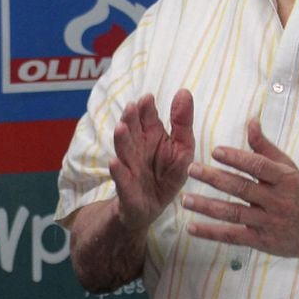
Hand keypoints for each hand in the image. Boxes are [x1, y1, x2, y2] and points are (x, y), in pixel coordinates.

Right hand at [108, 90, 195, 234]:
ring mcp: (129, 165)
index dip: (147, 107)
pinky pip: (120, 178)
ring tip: (121, 128)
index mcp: (151, 134)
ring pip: (123, 149)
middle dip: (131, 118)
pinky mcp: (126, 187)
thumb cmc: (167, 174)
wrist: (151, 207)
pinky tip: (114, 163)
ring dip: (121, 139)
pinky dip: (117, 171)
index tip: (148, 98)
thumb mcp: (182, 148)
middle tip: (132, 107)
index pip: (147, 115)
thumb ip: (182, 121)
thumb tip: (184, 91)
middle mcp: (137, 146)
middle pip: (132, 129)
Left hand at [183, 118, 298, 260]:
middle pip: (242, 189)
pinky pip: (233, 237)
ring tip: (185, 199)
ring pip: (234, 213)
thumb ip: (265, 147)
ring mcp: (269, 223)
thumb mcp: (288, 168)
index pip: (258, 167)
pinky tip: (191, 228)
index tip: (216, 150)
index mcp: (284, 179)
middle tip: (191, 169)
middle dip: (214, 178)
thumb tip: (251, 121)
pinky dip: (211, 233)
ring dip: (207, 207)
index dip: (237, 158)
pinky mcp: (262, 242)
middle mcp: (276, 201)